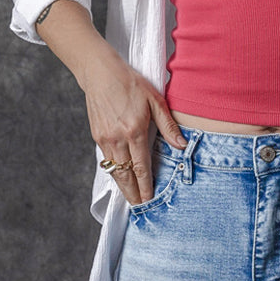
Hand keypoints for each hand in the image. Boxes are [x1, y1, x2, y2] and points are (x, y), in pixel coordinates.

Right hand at [81, 53, 187, 204]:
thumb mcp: (155, 99)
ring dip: (123, 187)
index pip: (141, 167)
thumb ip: (168, 124)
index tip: (149, 200)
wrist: (99, 72)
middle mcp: (118, 138)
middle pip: (125, 175)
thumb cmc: (130, 82)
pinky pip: (107, 160)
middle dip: (133, 194)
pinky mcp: (97, 135)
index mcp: (134, 130)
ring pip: (114, 170)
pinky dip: (114, 172)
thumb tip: (182, 145)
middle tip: (140, 208)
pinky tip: (121, 178)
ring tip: (131, 199)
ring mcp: (105, 138)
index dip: (146, 186)